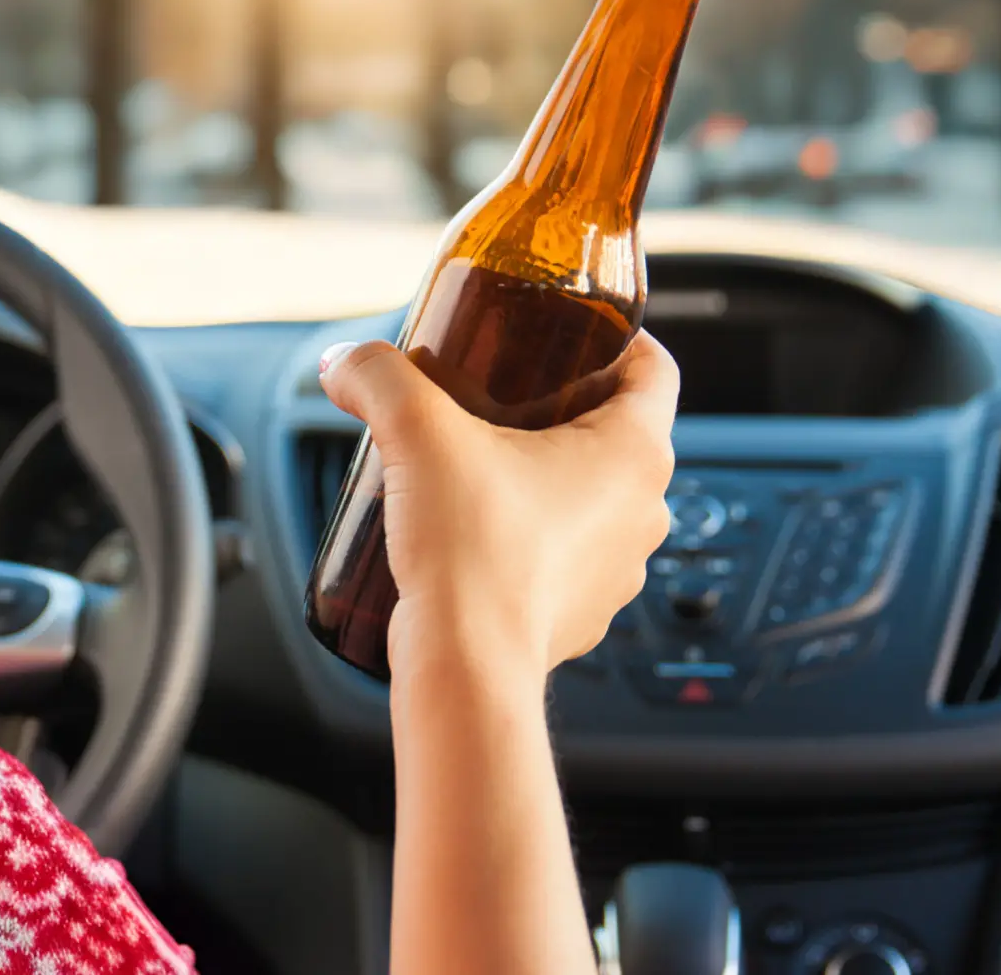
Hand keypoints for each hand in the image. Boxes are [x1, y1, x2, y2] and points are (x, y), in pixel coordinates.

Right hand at [318, 333, 679, 685]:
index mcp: (636, 453)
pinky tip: (477, 527)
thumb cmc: (471, 553)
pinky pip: (568, 553)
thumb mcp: (417, 432)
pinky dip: (534, 534)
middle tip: (503, 391)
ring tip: (481, 462)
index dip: (617, 340)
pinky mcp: (584, 612)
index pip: (656, 369)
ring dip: (548, 474)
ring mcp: (619, 568)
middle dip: (563, 406)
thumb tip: (343, 364)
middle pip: (619, 431)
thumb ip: (376, 378)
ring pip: (595, 496)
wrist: (466, 666)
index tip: (570, 334)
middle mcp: (644, 511)